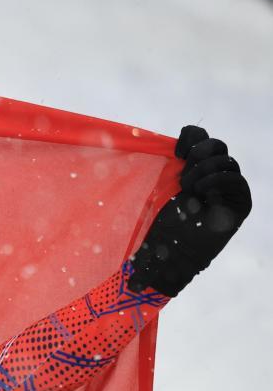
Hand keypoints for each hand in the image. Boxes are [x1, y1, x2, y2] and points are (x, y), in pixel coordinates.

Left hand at [128, 126, 251, 295]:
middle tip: (183, 171)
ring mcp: (229, 188)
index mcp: (196, 167)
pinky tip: (201, 191)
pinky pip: (235, 179)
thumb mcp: (158, 188)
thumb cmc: (160, 223)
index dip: (191, 137)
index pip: (201, 137)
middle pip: (217, 145)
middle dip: (199, 153)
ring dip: (204, 169)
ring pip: (226, 160)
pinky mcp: (240, 202)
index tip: (176, 150)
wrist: (171, 253)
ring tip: (188, 188)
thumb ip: (163, 165)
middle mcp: (214, 175)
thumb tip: (150, 141)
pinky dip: (217, 180)